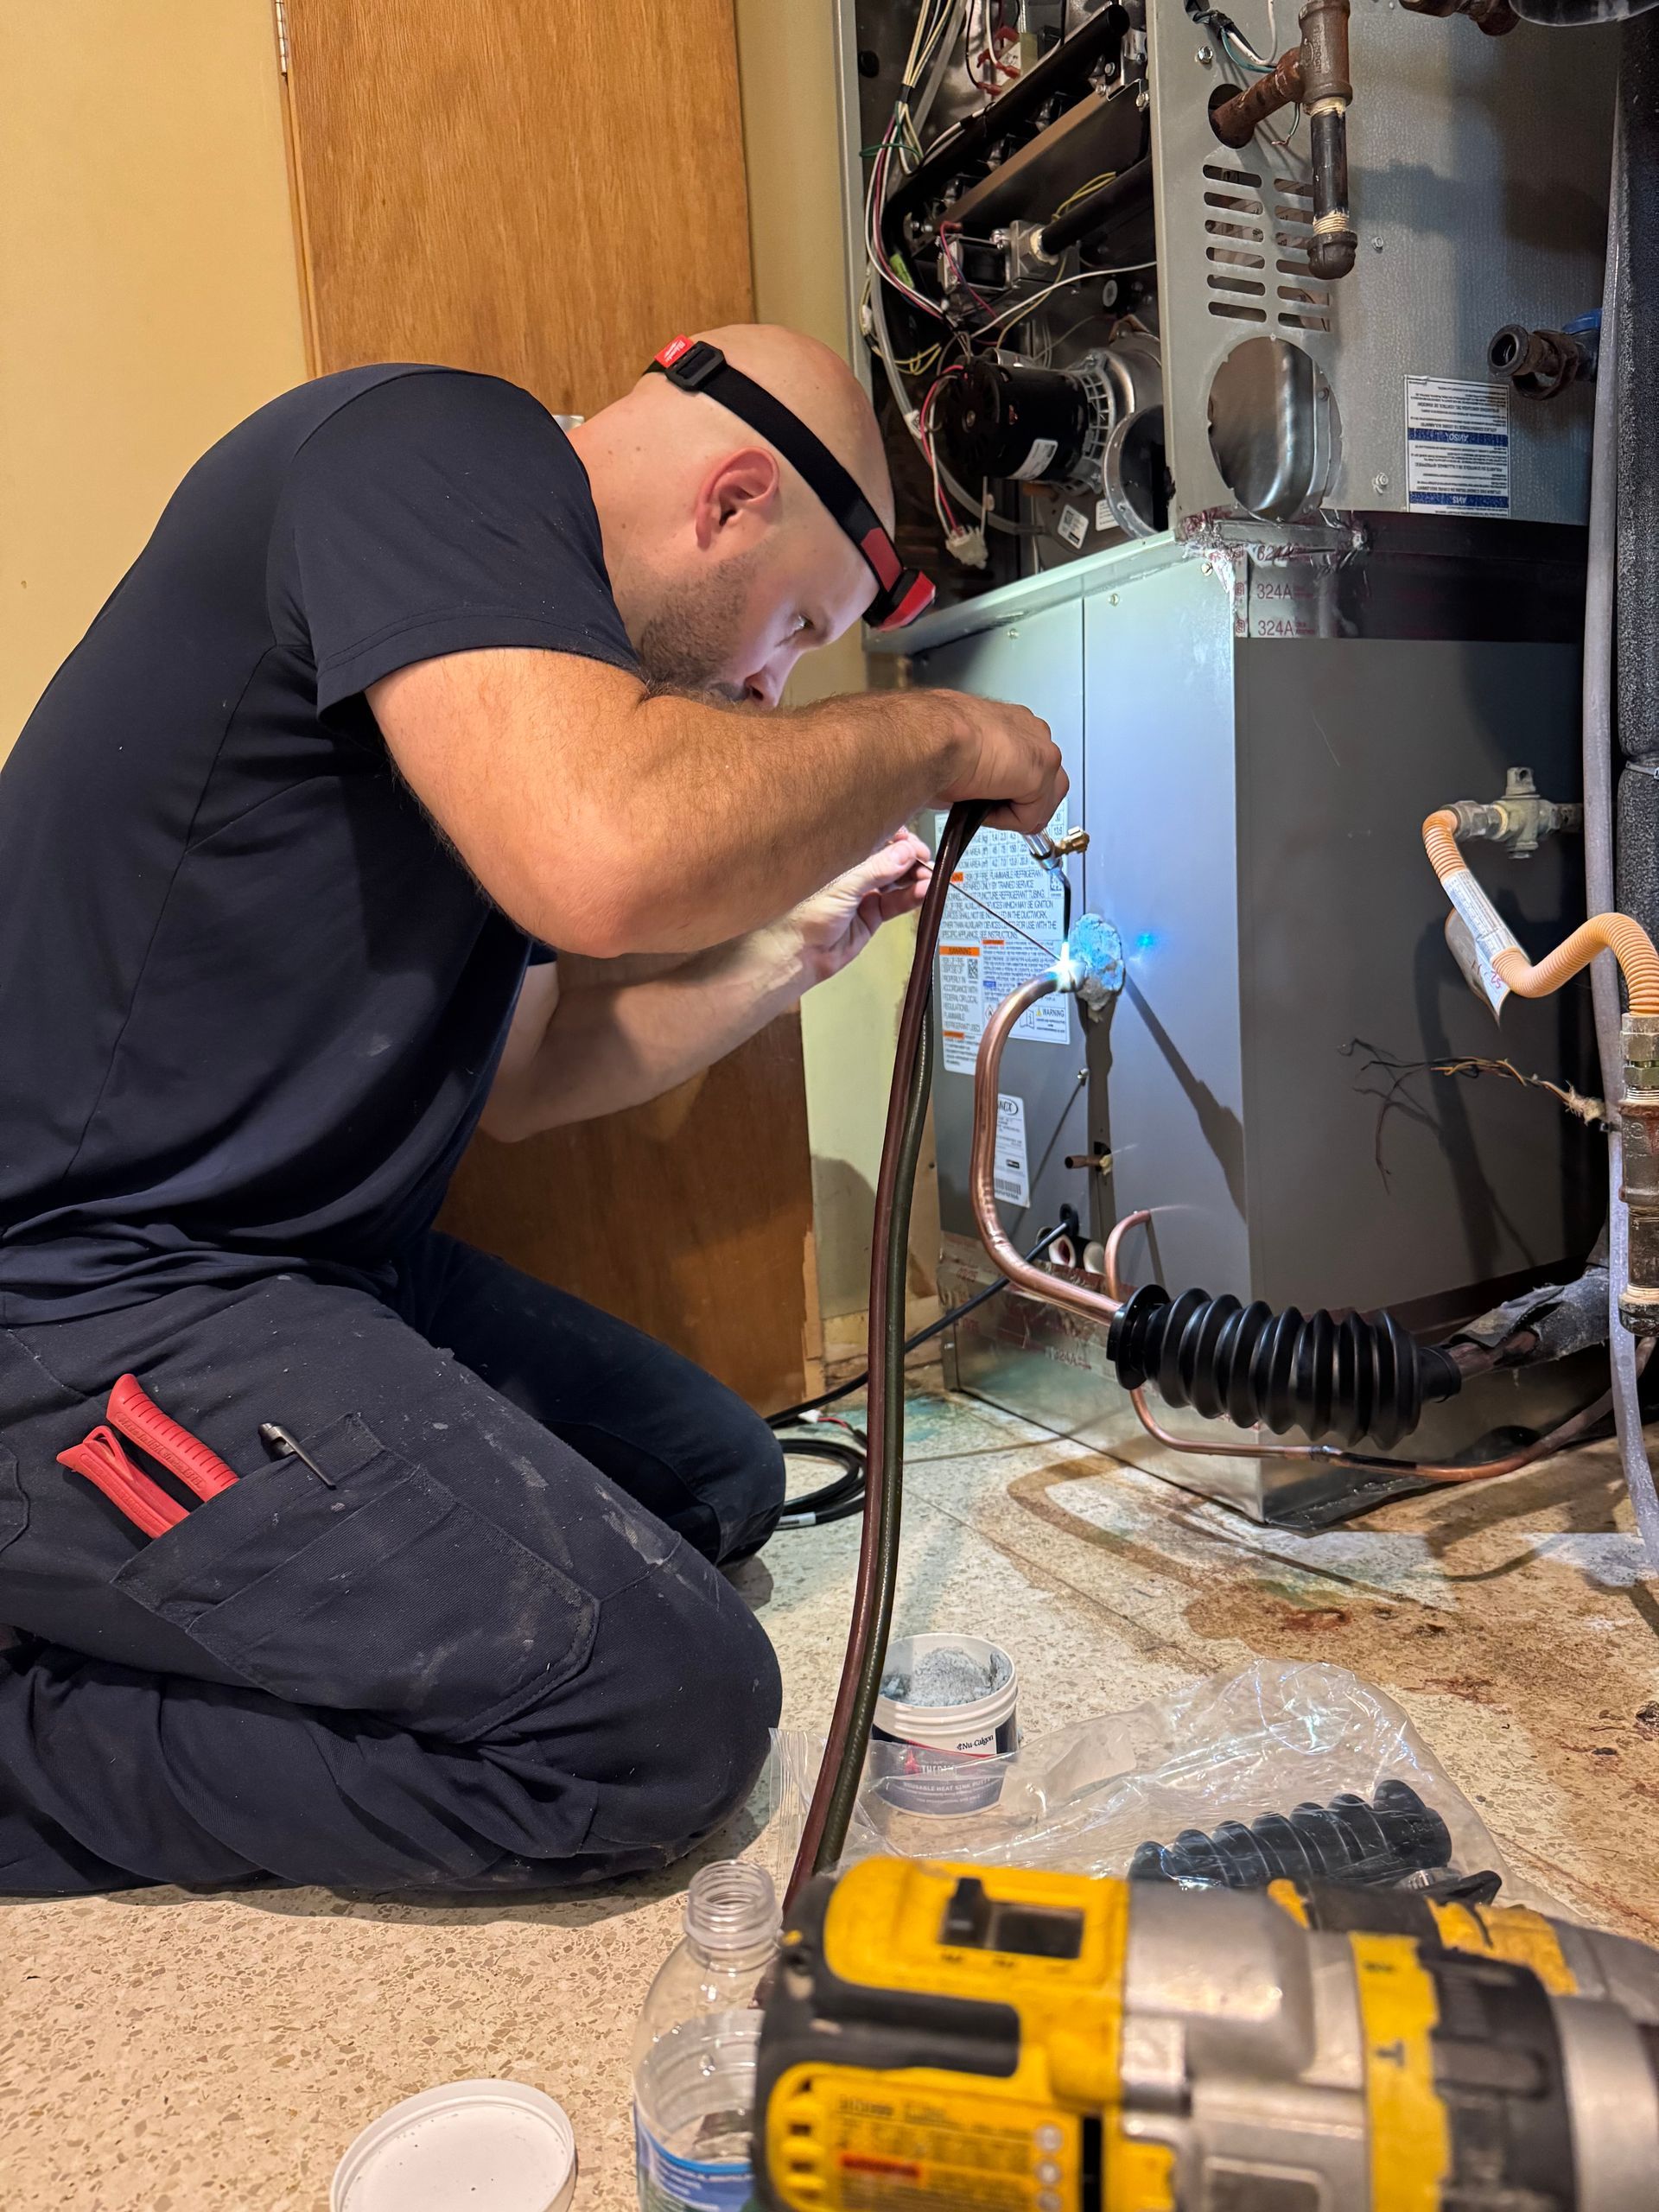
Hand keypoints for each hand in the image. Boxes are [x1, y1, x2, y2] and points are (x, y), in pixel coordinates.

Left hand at [782, 829, 933, 987]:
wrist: (798, 953)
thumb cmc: (805, 915)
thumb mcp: (843, 886)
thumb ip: (876, 869)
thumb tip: (904, 851)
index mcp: (843, 857)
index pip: (876, 839)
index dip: (897, 839)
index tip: (913, 842)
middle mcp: (855, 872)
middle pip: (891, 859)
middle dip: (910, 858)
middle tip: (924, 861)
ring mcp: (865, 893)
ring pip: (898, 880)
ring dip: (915, 877)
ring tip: (928, 877)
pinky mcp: (873, 914)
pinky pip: (897, 901)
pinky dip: (912, 896)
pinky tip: (923, 891)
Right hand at [932, 689, 1066, 832]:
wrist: (929, 737)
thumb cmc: (929, 741)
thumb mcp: (958, 760)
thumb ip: (980, 777)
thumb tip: (973, 797)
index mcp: (1008, 723)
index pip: (1028, 763)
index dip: (1012, 791)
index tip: (990, 801)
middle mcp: (1029, 730)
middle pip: (1048, 782)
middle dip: (1025, 806)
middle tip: (993, 813)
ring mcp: (1040, 748)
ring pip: (1043, 801)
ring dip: (1016, 814)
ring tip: (984, 809)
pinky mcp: (1041, 770)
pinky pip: (1032, 815)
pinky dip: (1007, 821)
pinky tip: (984, 807)